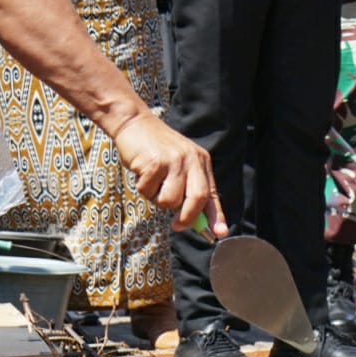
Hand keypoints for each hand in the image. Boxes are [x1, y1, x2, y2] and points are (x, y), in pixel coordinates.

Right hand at [111, 112, 225, 235]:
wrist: (135, 123)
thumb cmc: (156, 149)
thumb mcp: (178, 165)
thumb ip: (186, 188)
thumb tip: (190, 221)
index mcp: (201, 161)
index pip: (211, 193)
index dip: (216, 216)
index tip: (219, 233)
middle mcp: (191, 159)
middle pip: (197, 198)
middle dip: (187, 218)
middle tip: (176, 226)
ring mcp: (173, 160)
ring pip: (169, 200)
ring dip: (156, 198)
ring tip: (152, 181)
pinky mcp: (155, 162)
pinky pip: (148, 192)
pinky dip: (142, 188)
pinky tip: (142, 171)